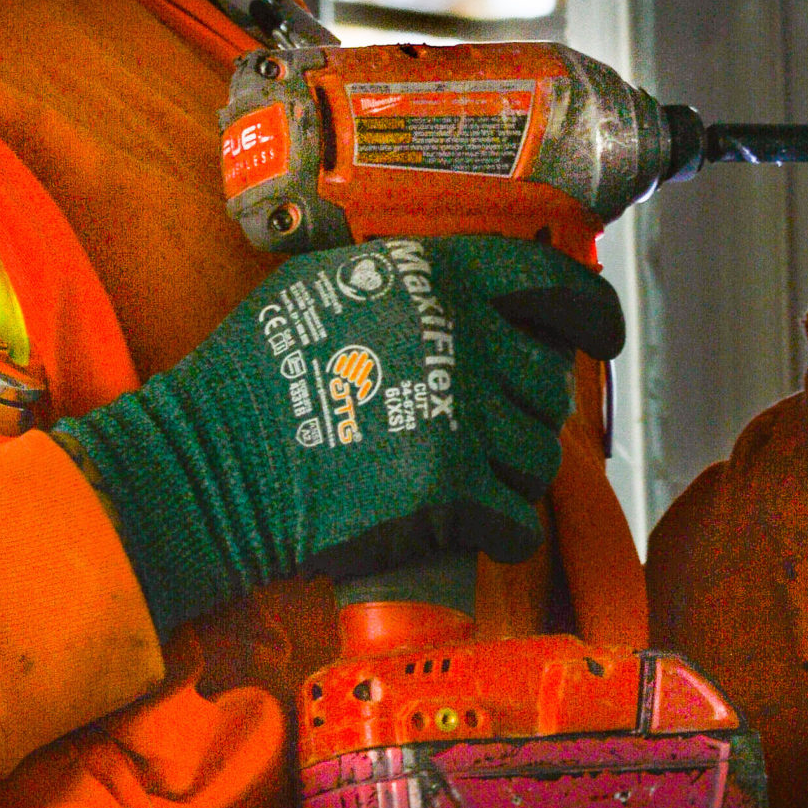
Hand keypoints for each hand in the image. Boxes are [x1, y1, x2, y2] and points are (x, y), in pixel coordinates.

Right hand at [59, 235, 624, 633]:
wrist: (209, 464)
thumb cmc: (252, 373)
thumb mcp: (328, 283)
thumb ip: (407, 279)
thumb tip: (474, 288)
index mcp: (436, 275)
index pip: (551, 281)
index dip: (591, 311)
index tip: (599, 335)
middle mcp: (460, 336)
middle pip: (548, 381)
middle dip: (524, 410)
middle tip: (480, 430)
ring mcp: (459, 416)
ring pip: (539, 456)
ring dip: (511, 474)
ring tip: (458, 478)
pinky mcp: (450, 495)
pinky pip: (517, 521)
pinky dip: (500, 532)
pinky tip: (468, 528)